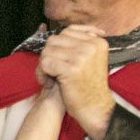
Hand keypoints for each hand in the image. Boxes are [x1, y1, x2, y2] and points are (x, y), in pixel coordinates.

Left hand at [38, 24, 113, 139]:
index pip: (67, 32)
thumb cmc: (88, 86)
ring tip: (51, 78)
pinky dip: (42, 74)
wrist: (96, 109)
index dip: (58, 47)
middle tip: (52, 71)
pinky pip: (45, 64)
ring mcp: (82, 56)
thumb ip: (81, 44)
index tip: (62, 62)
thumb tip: (61, 29)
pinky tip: (48, 83)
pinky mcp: (71, 69)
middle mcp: (91, 46)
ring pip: (47, 51)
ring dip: (43, 66)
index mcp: (98, 41)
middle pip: (54, 40)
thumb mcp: (91, 60)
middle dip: (48, 56)